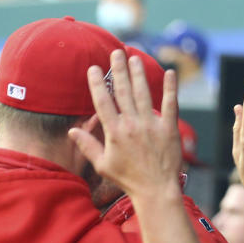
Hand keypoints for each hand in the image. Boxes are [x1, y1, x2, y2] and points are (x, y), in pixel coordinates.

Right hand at [69, 49, 181, 200]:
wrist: (155, 190)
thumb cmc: (128, 179)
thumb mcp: (102, 164)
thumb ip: (87, 145)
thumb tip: (72, 131)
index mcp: (114, 131)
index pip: (102, 101)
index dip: (97, 83)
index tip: (93, 68)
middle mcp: (132, 124)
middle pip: (123, 91)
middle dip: (118, 70)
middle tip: (116, 52)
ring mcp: (152, 125)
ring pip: (144, 93)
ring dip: (138, 74)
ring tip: (135, 57)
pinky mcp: (169, 129)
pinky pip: (171, 105)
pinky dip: (171, 88)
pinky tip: (170, 73)